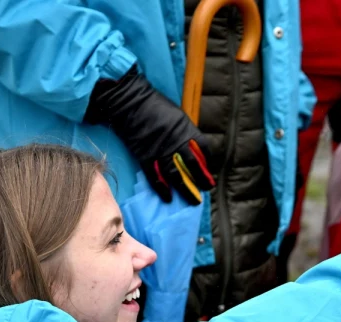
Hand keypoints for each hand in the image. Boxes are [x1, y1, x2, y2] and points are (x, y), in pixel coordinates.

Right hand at [85, 67, 215, 203]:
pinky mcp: (145, 157)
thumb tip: (192, 146)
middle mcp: (177, 143)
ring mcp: (160, 151)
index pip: (204, 149)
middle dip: (202, 179)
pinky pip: (156, 177)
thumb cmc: (154, 105)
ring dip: (186, 189)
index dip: (208, 161)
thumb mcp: (178, 115)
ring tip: (193, 200)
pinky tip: (169, 198)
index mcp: (187, 131)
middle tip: (206, 189)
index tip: (210, 170)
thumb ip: (185, 132)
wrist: (130, 101)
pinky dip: (162, 189)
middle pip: (193, 166)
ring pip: (176, 175)